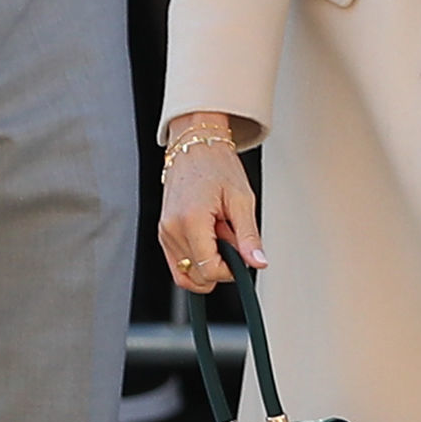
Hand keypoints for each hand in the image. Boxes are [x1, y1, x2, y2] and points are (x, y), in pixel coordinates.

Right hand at [158, 116, 263, 291]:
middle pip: (196, 276)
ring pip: (186, 273)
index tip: (240, 255)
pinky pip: (179, 261)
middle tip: (229, 238)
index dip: (230, 270)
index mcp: (190, 221)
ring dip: (206, 261)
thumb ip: (249, 237)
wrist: (196, 145)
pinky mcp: (164, 232)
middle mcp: (172, 229)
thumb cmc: (216, 165)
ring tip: (217, 234)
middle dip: (218, 265)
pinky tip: (207, 235)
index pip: (209, 271)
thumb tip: (257, 262)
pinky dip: (196, 256)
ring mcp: (165, 232)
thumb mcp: (242, 199)